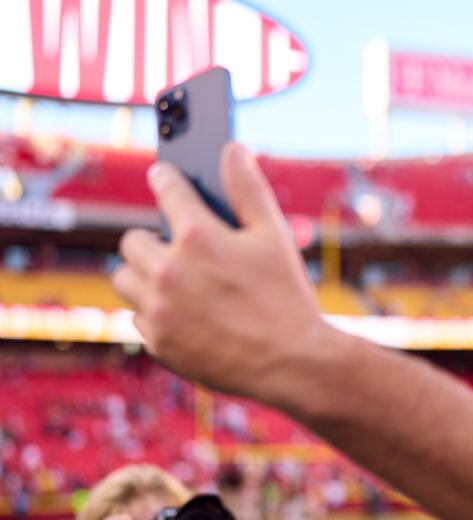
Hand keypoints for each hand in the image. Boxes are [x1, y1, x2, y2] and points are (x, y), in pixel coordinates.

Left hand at [111, 143, 326, 403]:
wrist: (292, 363)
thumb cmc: (287, 296)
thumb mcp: (275, 237)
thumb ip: (248, 190)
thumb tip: (232, 149)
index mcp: (199, 236)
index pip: (166, 188)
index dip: (167, 179)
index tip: (165, 178)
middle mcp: (169, 270)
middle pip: (131, 240)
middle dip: (153, 241)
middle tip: (179, 251)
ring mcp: (160, 309)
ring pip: (125, 280)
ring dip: (145, 277)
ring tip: (178, 284)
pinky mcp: (158, 342)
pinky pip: (137, 317)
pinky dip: (156, 314)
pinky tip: (189, 316)